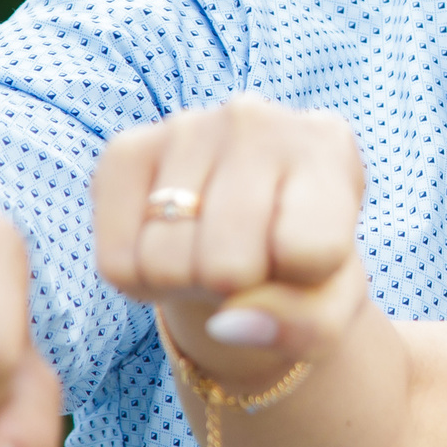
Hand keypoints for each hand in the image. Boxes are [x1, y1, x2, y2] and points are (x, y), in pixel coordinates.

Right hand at [91, 100, 369, 367]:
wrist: (247, 224)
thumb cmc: (301, 263)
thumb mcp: (330, 303)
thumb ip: (305, 325)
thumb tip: (226, 326)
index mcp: (326, 146)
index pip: (308, 250)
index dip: (301, 282)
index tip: (302, 258)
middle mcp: (254, 120)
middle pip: (227, 267)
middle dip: (236, 290)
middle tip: (248, 263)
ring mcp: (184, 126)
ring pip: (164, 265)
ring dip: (186, 285)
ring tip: (210, 253)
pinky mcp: (125, 150)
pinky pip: (116, 262)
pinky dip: (140, 280)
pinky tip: (170, 246)